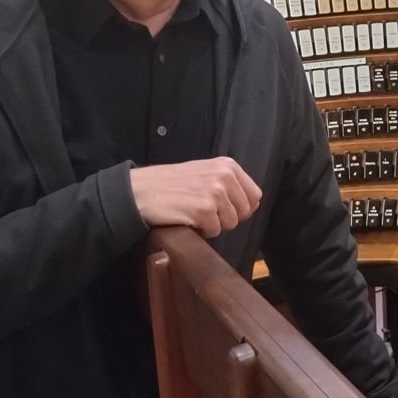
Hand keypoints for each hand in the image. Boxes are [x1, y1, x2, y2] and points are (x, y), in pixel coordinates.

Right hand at [130, 157, 261, 237]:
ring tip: (195, 214)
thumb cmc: (172, 183)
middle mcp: (225, 176)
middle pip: (245, 212)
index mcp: (228, 166)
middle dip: (228, 217)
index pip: (254, 196)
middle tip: (206, 212)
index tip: (223, 208)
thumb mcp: (205, 172)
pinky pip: (215, 231)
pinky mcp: (204, 210)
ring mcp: (215, 193)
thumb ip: (228, 183)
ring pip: (231, 223)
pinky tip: (188, 219)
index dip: (241, 207)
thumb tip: (252, 203)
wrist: (142, 190)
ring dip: (214, 224)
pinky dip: (203, 231)